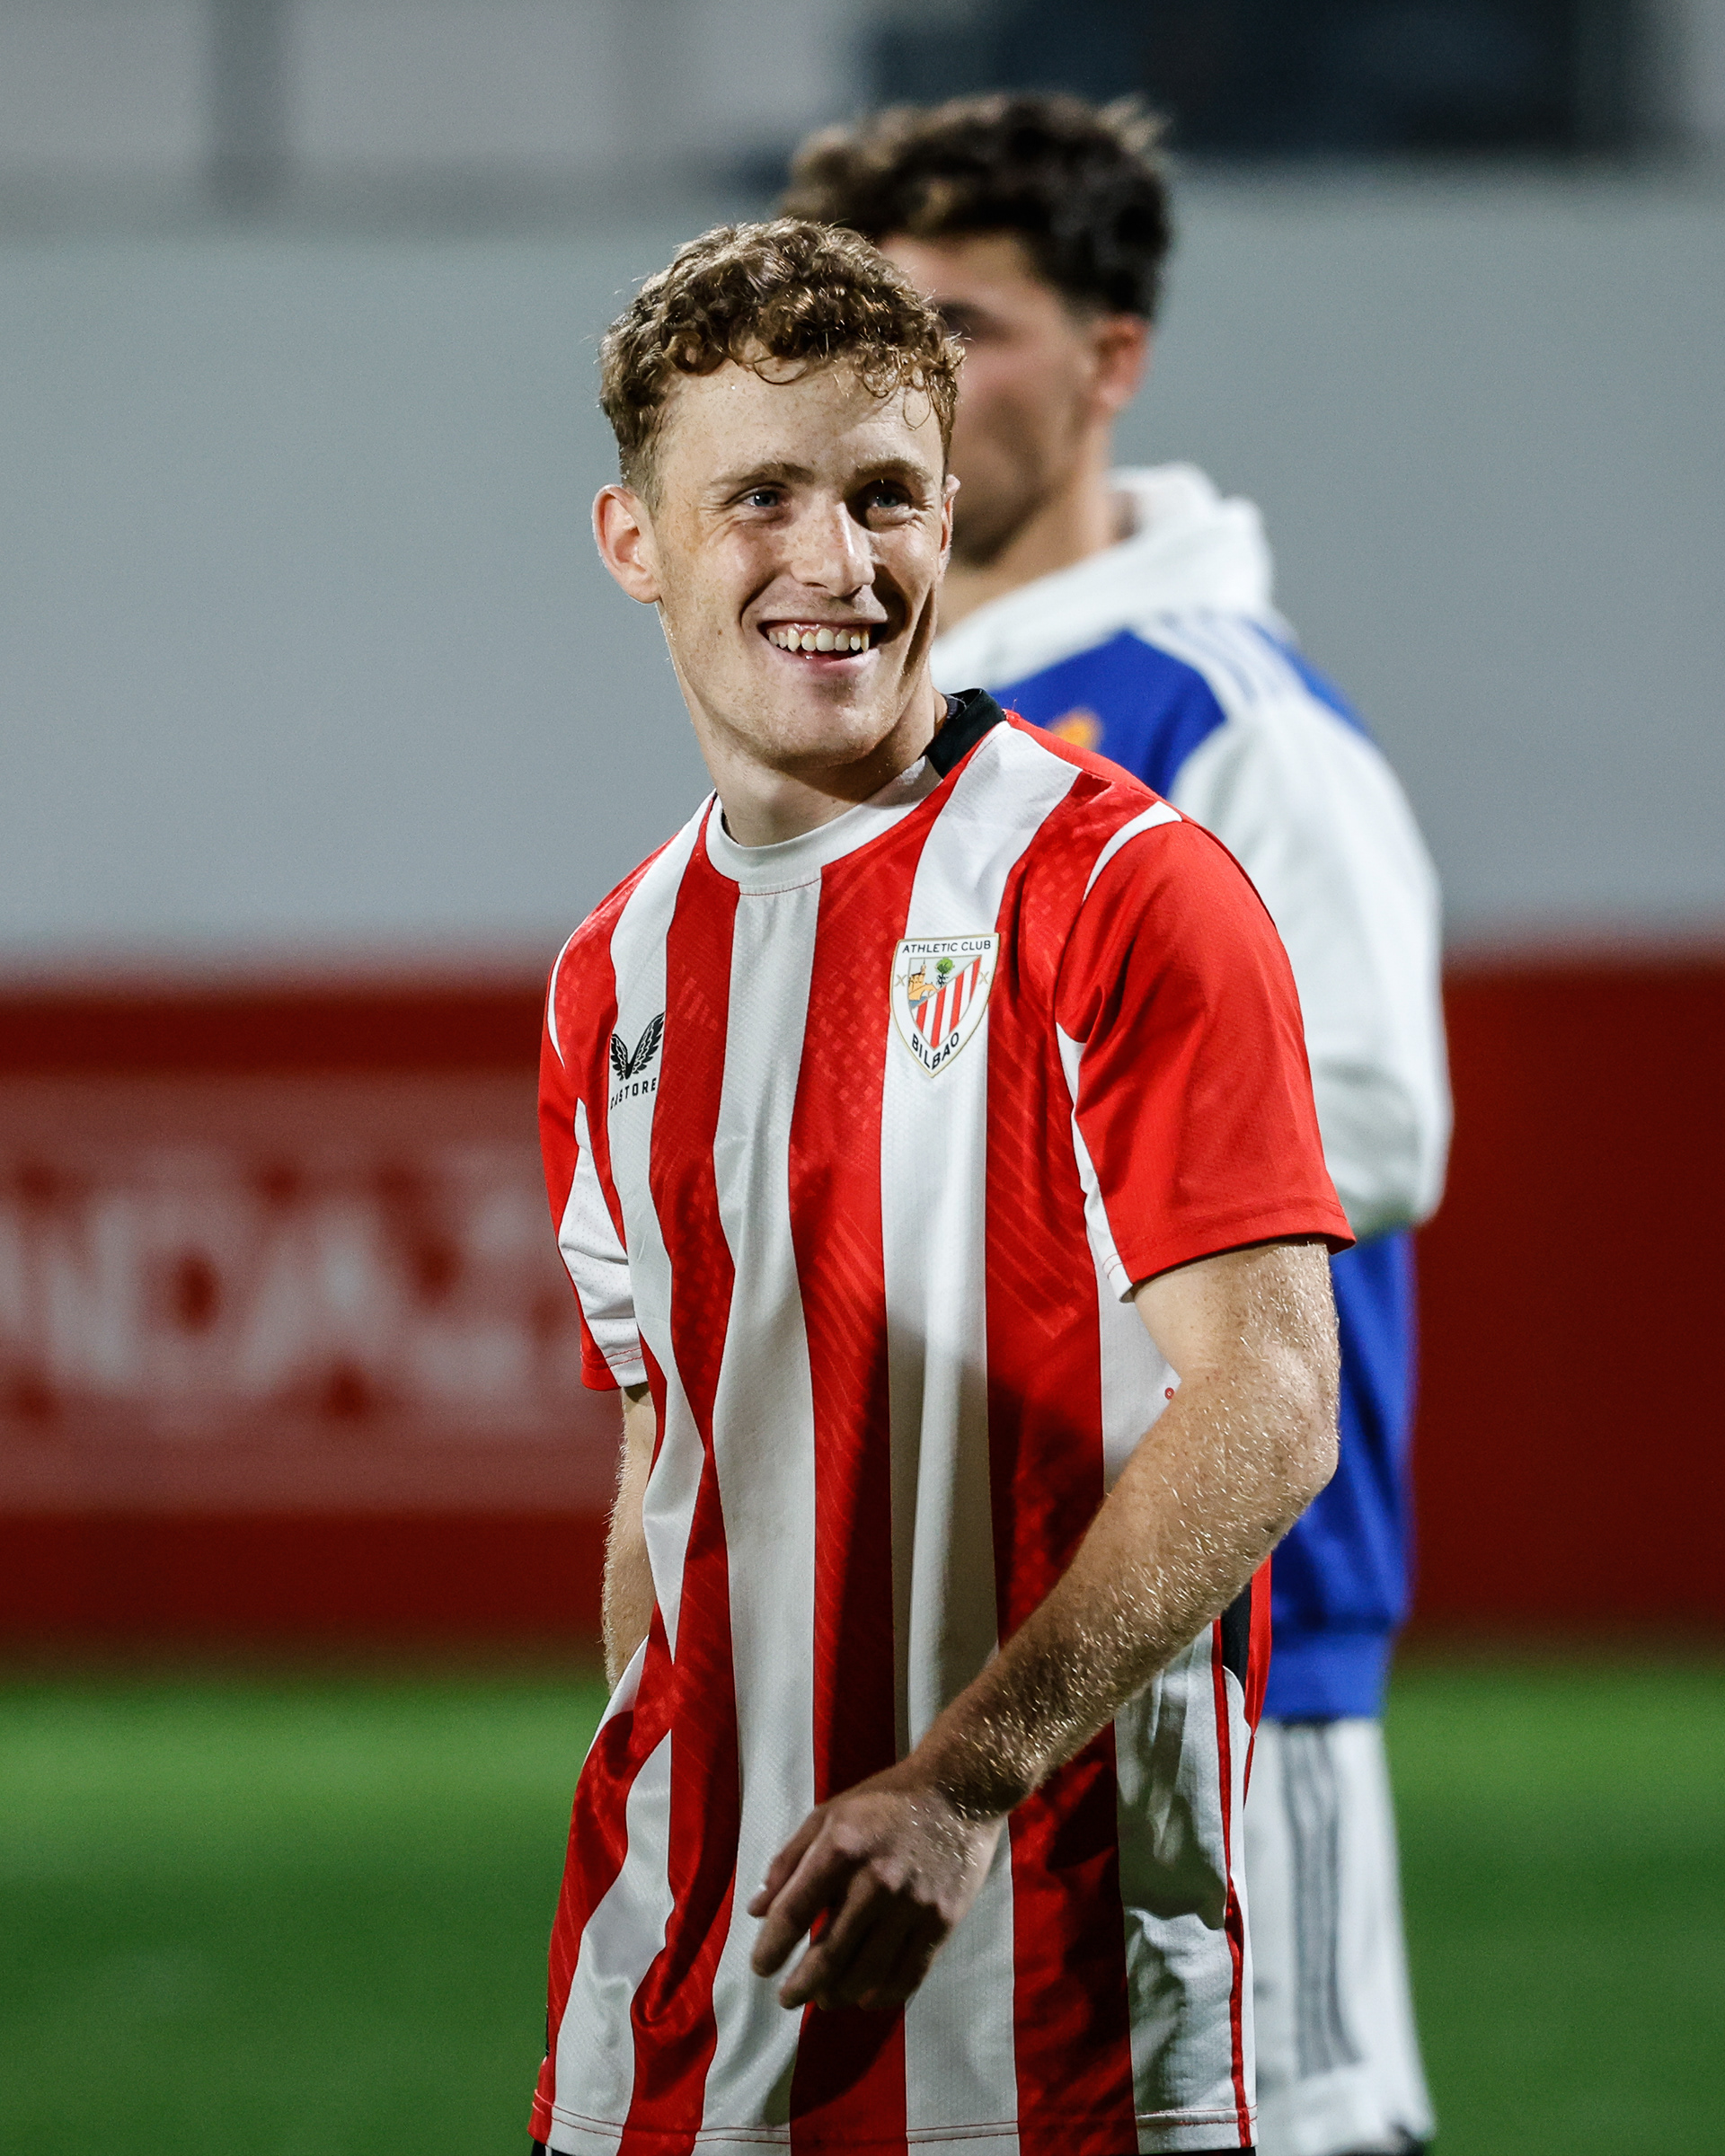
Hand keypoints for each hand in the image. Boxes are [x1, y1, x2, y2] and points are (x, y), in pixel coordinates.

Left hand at [748, 1766, 1003, 2012]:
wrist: (958, 1792)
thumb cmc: (885, 1801)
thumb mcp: (828, 1814)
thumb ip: (789, 1861)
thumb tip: (757, 1910)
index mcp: (841, 1849)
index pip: (794, 1912)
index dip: (771, 1948)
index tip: (761, 1967)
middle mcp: (875, 1881)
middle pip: (828, 1955)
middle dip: (800, 1986)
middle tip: (787, 1999)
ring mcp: (912, 1905)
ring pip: (866, 1973)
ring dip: (837, 1994)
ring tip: (824, 1997)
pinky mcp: (941, 1922)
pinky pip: (908, 1975)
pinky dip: (882, 1995)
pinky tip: (865, 1997)